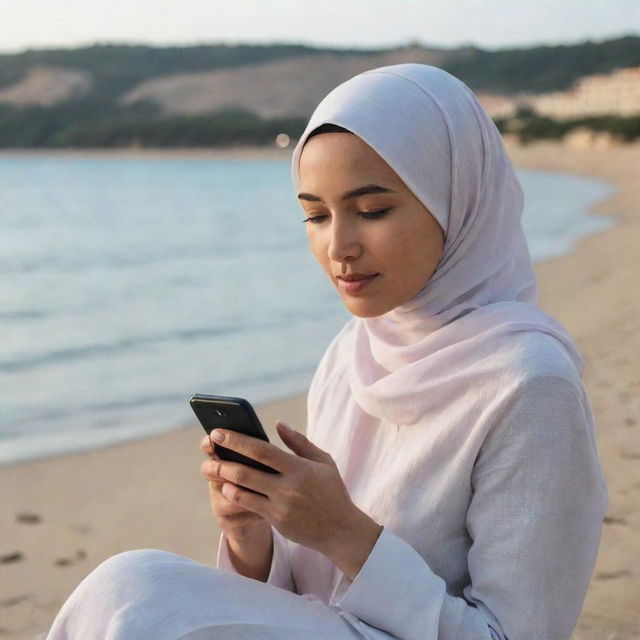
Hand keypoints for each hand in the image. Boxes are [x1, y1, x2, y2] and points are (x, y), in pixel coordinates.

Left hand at [200, 422, 382, 577]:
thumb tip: (278, 424)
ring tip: (209, 468)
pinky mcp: (277, 521)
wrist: (341, 530)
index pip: (262, 450)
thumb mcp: (323, 461)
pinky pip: (249, 505)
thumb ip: (299, 442)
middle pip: (247, 470)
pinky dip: (235, 495)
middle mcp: (288, 487)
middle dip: (222, 459)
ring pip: (243, 489)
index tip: (219, 432)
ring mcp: (281, 506)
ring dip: (223, 478)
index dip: (238, 440)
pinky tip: (226, 487)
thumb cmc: (332, 490)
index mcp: (299, 468)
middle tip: (207, 451)